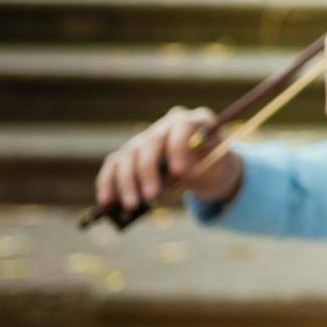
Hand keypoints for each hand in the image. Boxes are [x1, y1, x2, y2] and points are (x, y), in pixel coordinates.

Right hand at [95, 106, 241, 211]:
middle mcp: (167, 125)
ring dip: (127, 181)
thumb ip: (203, 165)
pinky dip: (108, 183)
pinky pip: (114, 165)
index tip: (180, 170)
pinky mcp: (130, 153)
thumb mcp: (219, 166)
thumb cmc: (214, 165)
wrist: (208, 169)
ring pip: (128, 155)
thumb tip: (178, 172)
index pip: (181, 126)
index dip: (178, 147)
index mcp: (193, 121)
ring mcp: (146, 138)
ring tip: (133, 205)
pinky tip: (106, 201)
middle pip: (151, 142)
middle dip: (148, 170)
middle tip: (152, 195)